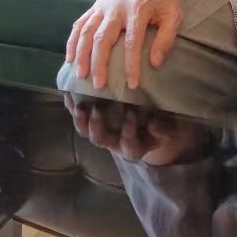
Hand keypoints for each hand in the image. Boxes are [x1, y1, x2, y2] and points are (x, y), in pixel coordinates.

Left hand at [62, 95, 211, 165]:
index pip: (129, 144)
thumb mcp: (168, 128)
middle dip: (97, 126)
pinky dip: (72, 104)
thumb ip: (163, 128)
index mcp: (134, 145)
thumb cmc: (162, 124)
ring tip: (80, 105)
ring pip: (85, 131)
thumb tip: (153, 123)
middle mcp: (114, 141)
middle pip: (100, 140)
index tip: (133, 114)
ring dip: (81, 119)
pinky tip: (69, 91)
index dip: (129, 131)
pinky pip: (78, 115)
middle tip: (98, 109)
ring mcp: (101, 131)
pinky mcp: (91, 120)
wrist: (153, 127)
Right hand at [65, 0, 181, 90]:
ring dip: (81, 54)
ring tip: (80, 74)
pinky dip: (73, 41)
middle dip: (98, 63)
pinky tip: (70, 57)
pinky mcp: (96, 6)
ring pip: (87, 31)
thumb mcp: (174, 16)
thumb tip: (155, 63)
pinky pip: (80, 24)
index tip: (132, 83)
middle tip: (98, 84)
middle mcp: (116, 7)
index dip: (131, 64)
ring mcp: (103, 6)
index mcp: (138, 10)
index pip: (132, 41)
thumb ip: (166, 39)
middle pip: (103, 38)